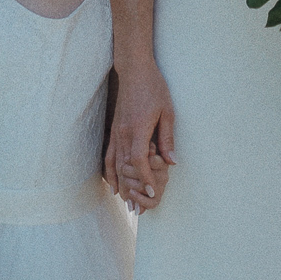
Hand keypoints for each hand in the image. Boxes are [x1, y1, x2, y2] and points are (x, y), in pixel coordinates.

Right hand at [106, 59, 174, 212]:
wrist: (135, 71)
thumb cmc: (154, 88)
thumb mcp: (167, 112)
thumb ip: (167, 138)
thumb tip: (172, 162)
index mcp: (138, 128)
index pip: (138, 160)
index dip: (145, 177)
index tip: (151, 191)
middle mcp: (123, 133)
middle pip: (125, 167)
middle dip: (132, 189)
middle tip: (138, 209)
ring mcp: (116, 132)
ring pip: (115, 164)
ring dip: (121, 185)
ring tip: (126, 203)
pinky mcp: (114, 130)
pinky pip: (109, 156)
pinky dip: (110, 172)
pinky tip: (113, 185)